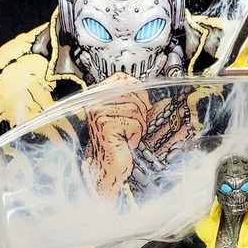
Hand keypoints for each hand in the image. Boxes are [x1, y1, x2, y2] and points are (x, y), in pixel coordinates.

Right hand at [85, 72, 150, 201]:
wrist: (110, 168)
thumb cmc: (119, 144)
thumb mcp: (126, 117)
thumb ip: (133, 100)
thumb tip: (151, 92)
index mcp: (98, 95)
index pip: (123, 79)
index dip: (137, 92)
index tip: (140, 107)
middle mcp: (95, 101)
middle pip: (132, 93)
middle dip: (140, 113)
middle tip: (132, 128)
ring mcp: (98, 113)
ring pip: (135, 109)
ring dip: (139, 126)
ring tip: (128, 136)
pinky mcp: (106, 126)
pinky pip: (134, 123)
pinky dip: (136, 135)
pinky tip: (126, 143)